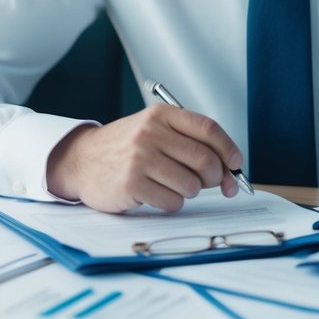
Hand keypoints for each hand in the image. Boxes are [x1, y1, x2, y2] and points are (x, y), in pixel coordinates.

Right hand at [45, 105, 242, 212]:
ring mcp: (140, 157)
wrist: (82, 160)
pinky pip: (172, 201)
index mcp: (162, 115)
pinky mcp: (131, 183)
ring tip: (170, 184)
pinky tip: (155, 193)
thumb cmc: (128, 149)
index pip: (208, 128)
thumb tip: (230, 174)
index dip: (228, 149)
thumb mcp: (155, 132)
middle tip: (209, 184)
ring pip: (191, 185)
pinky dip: (171, 203)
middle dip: (215, 178)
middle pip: (205, 160)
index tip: (236, 164)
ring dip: (189, 191)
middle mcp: (151, 132)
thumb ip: (190, 145)